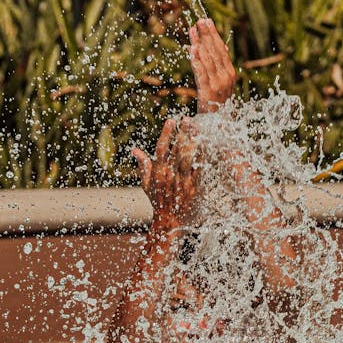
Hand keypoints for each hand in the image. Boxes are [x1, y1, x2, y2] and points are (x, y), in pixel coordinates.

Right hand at [132, 117, 198, 231]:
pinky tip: (207, 146)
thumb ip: (143, 167)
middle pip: (177, 150)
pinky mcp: (195, 189)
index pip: (161, 149)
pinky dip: (203, 157)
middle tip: (188, 119)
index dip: (166, 134)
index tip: (171, 121)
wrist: (169, 223)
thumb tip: (135, 151)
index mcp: (159, 173)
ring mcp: (183, 182)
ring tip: (198, 128)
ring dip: (194, 142)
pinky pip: (200, 170)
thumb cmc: (158, 203)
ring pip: (189, 158)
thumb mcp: (147, 186)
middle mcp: (170, 176)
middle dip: (183, 133)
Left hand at [188, 17, 236, 113]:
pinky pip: (201, 73)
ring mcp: (218, 86)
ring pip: (207, 60)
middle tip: (199, 20)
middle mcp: (226, 78)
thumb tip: (218, 48)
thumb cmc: (218, 109)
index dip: (213, 35)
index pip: (221, 50)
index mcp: (230, 75)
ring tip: (192, 29)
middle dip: (206, 35)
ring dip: (199, 43)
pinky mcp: (208, 93)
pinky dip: (196, 60)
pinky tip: (192, 48)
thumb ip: (219, 69)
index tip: (207, 21)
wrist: (220, 131)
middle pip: (215, 52)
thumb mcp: (220, 87)